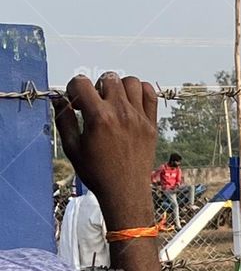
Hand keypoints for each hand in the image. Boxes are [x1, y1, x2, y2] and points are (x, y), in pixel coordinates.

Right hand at [53, 74, 157, 226]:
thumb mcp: (72, 148)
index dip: (73, 87)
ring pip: (130, 82)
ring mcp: (139, 117)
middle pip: (108, 78)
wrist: (125, 192)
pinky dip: (140, 91)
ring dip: (118, 87)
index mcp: (99, 118)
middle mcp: (121, 113)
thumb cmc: (97, 174)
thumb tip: (58, 99)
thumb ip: (64, 120)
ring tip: (112, 101)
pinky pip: (150, 94)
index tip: (75, 101)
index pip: (82, 83)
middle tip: (93, 103)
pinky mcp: (151, 124)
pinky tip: (131, 102)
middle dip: (96, 86)